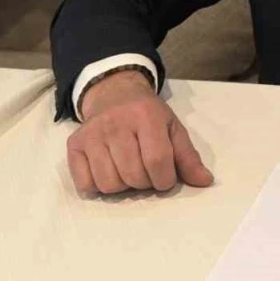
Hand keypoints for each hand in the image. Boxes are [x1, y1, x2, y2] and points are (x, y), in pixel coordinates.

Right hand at [66, 69, 213, 195]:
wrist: (114, 93)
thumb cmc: (148, 114)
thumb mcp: (172, 128)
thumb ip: (188, 156)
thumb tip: (205, 182)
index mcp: (146, 115)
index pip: (157, 160)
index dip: (165, 179)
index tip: (166, 178)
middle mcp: (116, 122)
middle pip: (133, 175)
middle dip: (145, 183)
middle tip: (146, 172)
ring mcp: (92, 134)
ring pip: (109, 184)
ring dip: (123, 187)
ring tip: (128, 171)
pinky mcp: (74, 144)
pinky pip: (85, 184)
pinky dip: (98, 187)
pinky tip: (108, 171)